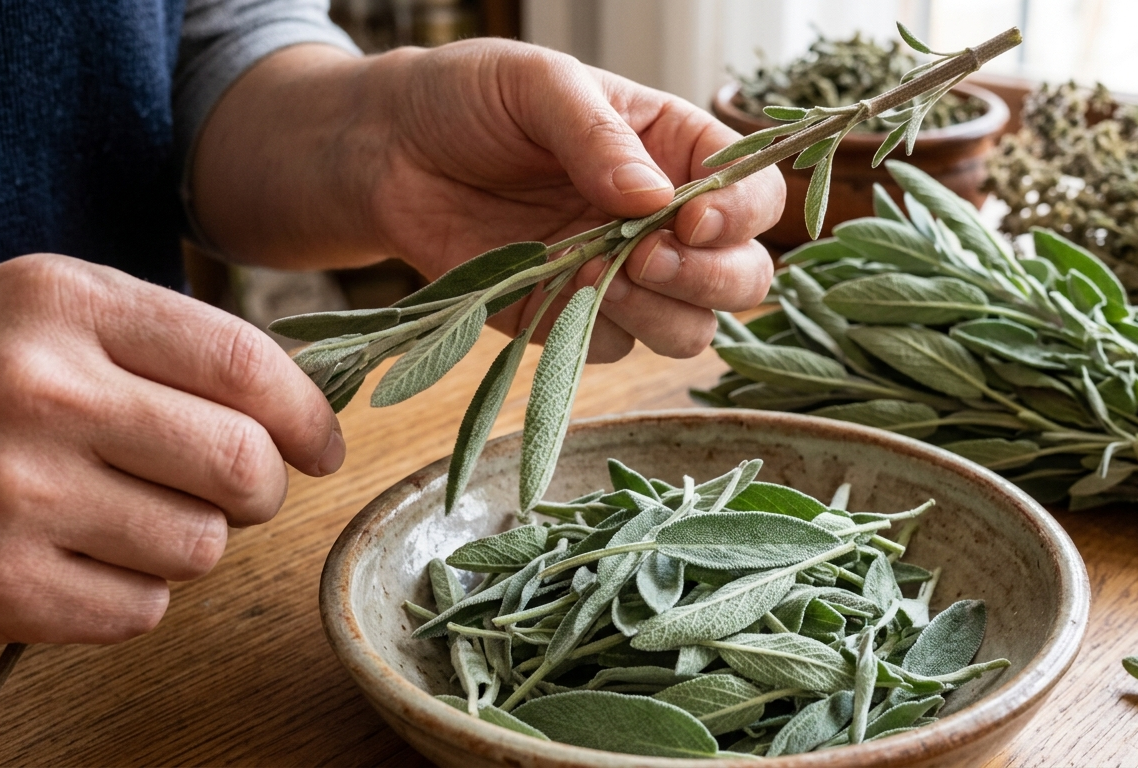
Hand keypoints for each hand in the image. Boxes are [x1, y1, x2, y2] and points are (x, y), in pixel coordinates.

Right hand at [0, 255, 343, 645]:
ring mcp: (11, 494)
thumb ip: (176, 346)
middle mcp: (37, 393)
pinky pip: (142, 610)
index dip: (305, 414)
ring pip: (202, 548)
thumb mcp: (56, 315)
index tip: (322, 445)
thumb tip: (307, 412)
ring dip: (188, 540)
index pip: (244, 362)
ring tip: (126, 512)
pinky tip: (77, 554)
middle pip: (243, 466)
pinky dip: (129, 593)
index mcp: (63, 305)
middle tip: (233, 487)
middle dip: (260, 488)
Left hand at [193, 40, 784, 361]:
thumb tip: (652, 198)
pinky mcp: (570, 317)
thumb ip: (597, 135)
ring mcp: (621, 275)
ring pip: (690, 328)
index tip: (686, 219)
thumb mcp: (535, 84)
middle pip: (742, 275)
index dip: (739, 214)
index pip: (752, 192)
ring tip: (596, 277)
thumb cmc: (466, 97)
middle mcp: (661, 220)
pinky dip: (595, 333)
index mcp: (673, 149)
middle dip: (711, 278)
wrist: (385, 151)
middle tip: (647, 259)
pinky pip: (613, 349)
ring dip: (660, 314)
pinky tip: (556, 291)